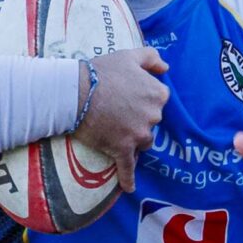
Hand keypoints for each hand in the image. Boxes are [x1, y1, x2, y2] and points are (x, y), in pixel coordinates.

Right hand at [74, 47, 167, 191]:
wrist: (76, 91)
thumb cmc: (102, 71)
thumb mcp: (130, 55)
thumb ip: (152, 58)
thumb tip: (166, 68)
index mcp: (158, 94)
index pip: (158, 100)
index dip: (143, 99)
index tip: (129, 97)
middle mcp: (153, 116)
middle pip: (151, 123)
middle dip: (138, 119)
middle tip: (118, 111)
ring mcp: (138, 135)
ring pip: (143, 142)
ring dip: (133, 140)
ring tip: (115, 131)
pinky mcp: (122, 149)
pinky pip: (128, 168)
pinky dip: (128, 179)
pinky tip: (130, 188)